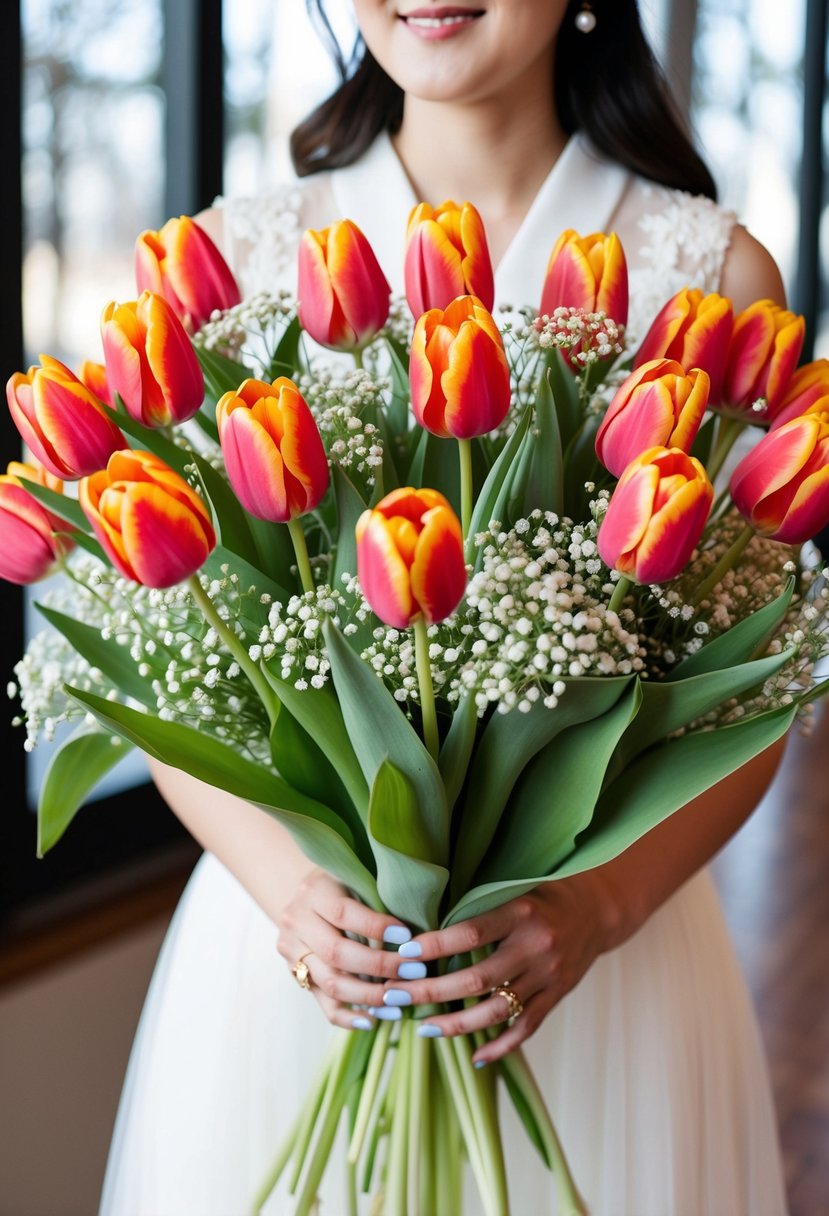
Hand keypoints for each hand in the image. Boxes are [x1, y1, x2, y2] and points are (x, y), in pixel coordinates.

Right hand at [276, 869, 412, 1029]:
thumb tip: (411, 934)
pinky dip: (350, 1017)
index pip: (343, 913)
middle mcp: (296, 923)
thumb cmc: (343, 884)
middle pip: (337, 953)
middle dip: (379, 965)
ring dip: (369, 996)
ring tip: (400, 999)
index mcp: (313, 892)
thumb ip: (374, 899)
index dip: (376, 927)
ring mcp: (293, 954)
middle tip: (414, 971)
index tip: (407, 937)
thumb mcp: (354, 878)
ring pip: (330, 983)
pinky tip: (374, 1020)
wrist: (307, 898)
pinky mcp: (298, 977)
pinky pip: (324, 1004)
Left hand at [378, 870, 621, 1064]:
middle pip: (476, 978)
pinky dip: (500, 1046)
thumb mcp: (514, 889)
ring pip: (496, 1011)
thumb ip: (480, 905)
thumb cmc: (543, 896)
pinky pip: (525, 1028)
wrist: (597, 911)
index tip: (403, 954)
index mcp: (521, 913)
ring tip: (424, 1028)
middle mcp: (535, 947)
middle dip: (431, 990)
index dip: (435, 946)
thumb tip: (424, 921)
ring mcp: (548, 975)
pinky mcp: (557, 996)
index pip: (470, 933)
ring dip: (456, 1024)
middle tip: (396, 996)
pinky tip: (475, 1057)